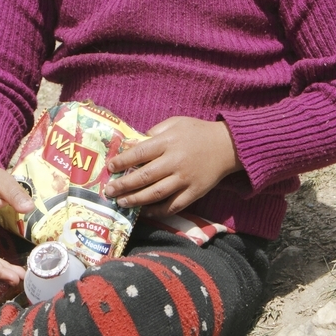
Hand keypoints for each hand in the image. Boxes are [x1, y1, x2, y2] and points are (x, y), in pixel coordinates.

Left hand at [104, 117, 240, 216]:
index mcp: (168, 142)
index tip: (110, 167)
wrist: (227, 146)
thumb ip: (153, 133)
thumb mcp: (175, 124)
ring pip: (156, 194)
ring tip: (121, 203)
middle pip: (144, 176)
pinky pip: (173, 206)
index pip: (139, 153)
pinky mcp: (194, 193)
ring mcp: (185, 179)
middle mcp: (175, 162)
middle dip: (123, 185)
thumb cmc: (196, 132)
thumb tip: (130, 145)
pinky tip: (144, 212)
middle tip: (108, 191)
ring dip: (136, 200)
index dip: (122, 161)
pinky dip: (157, 211)